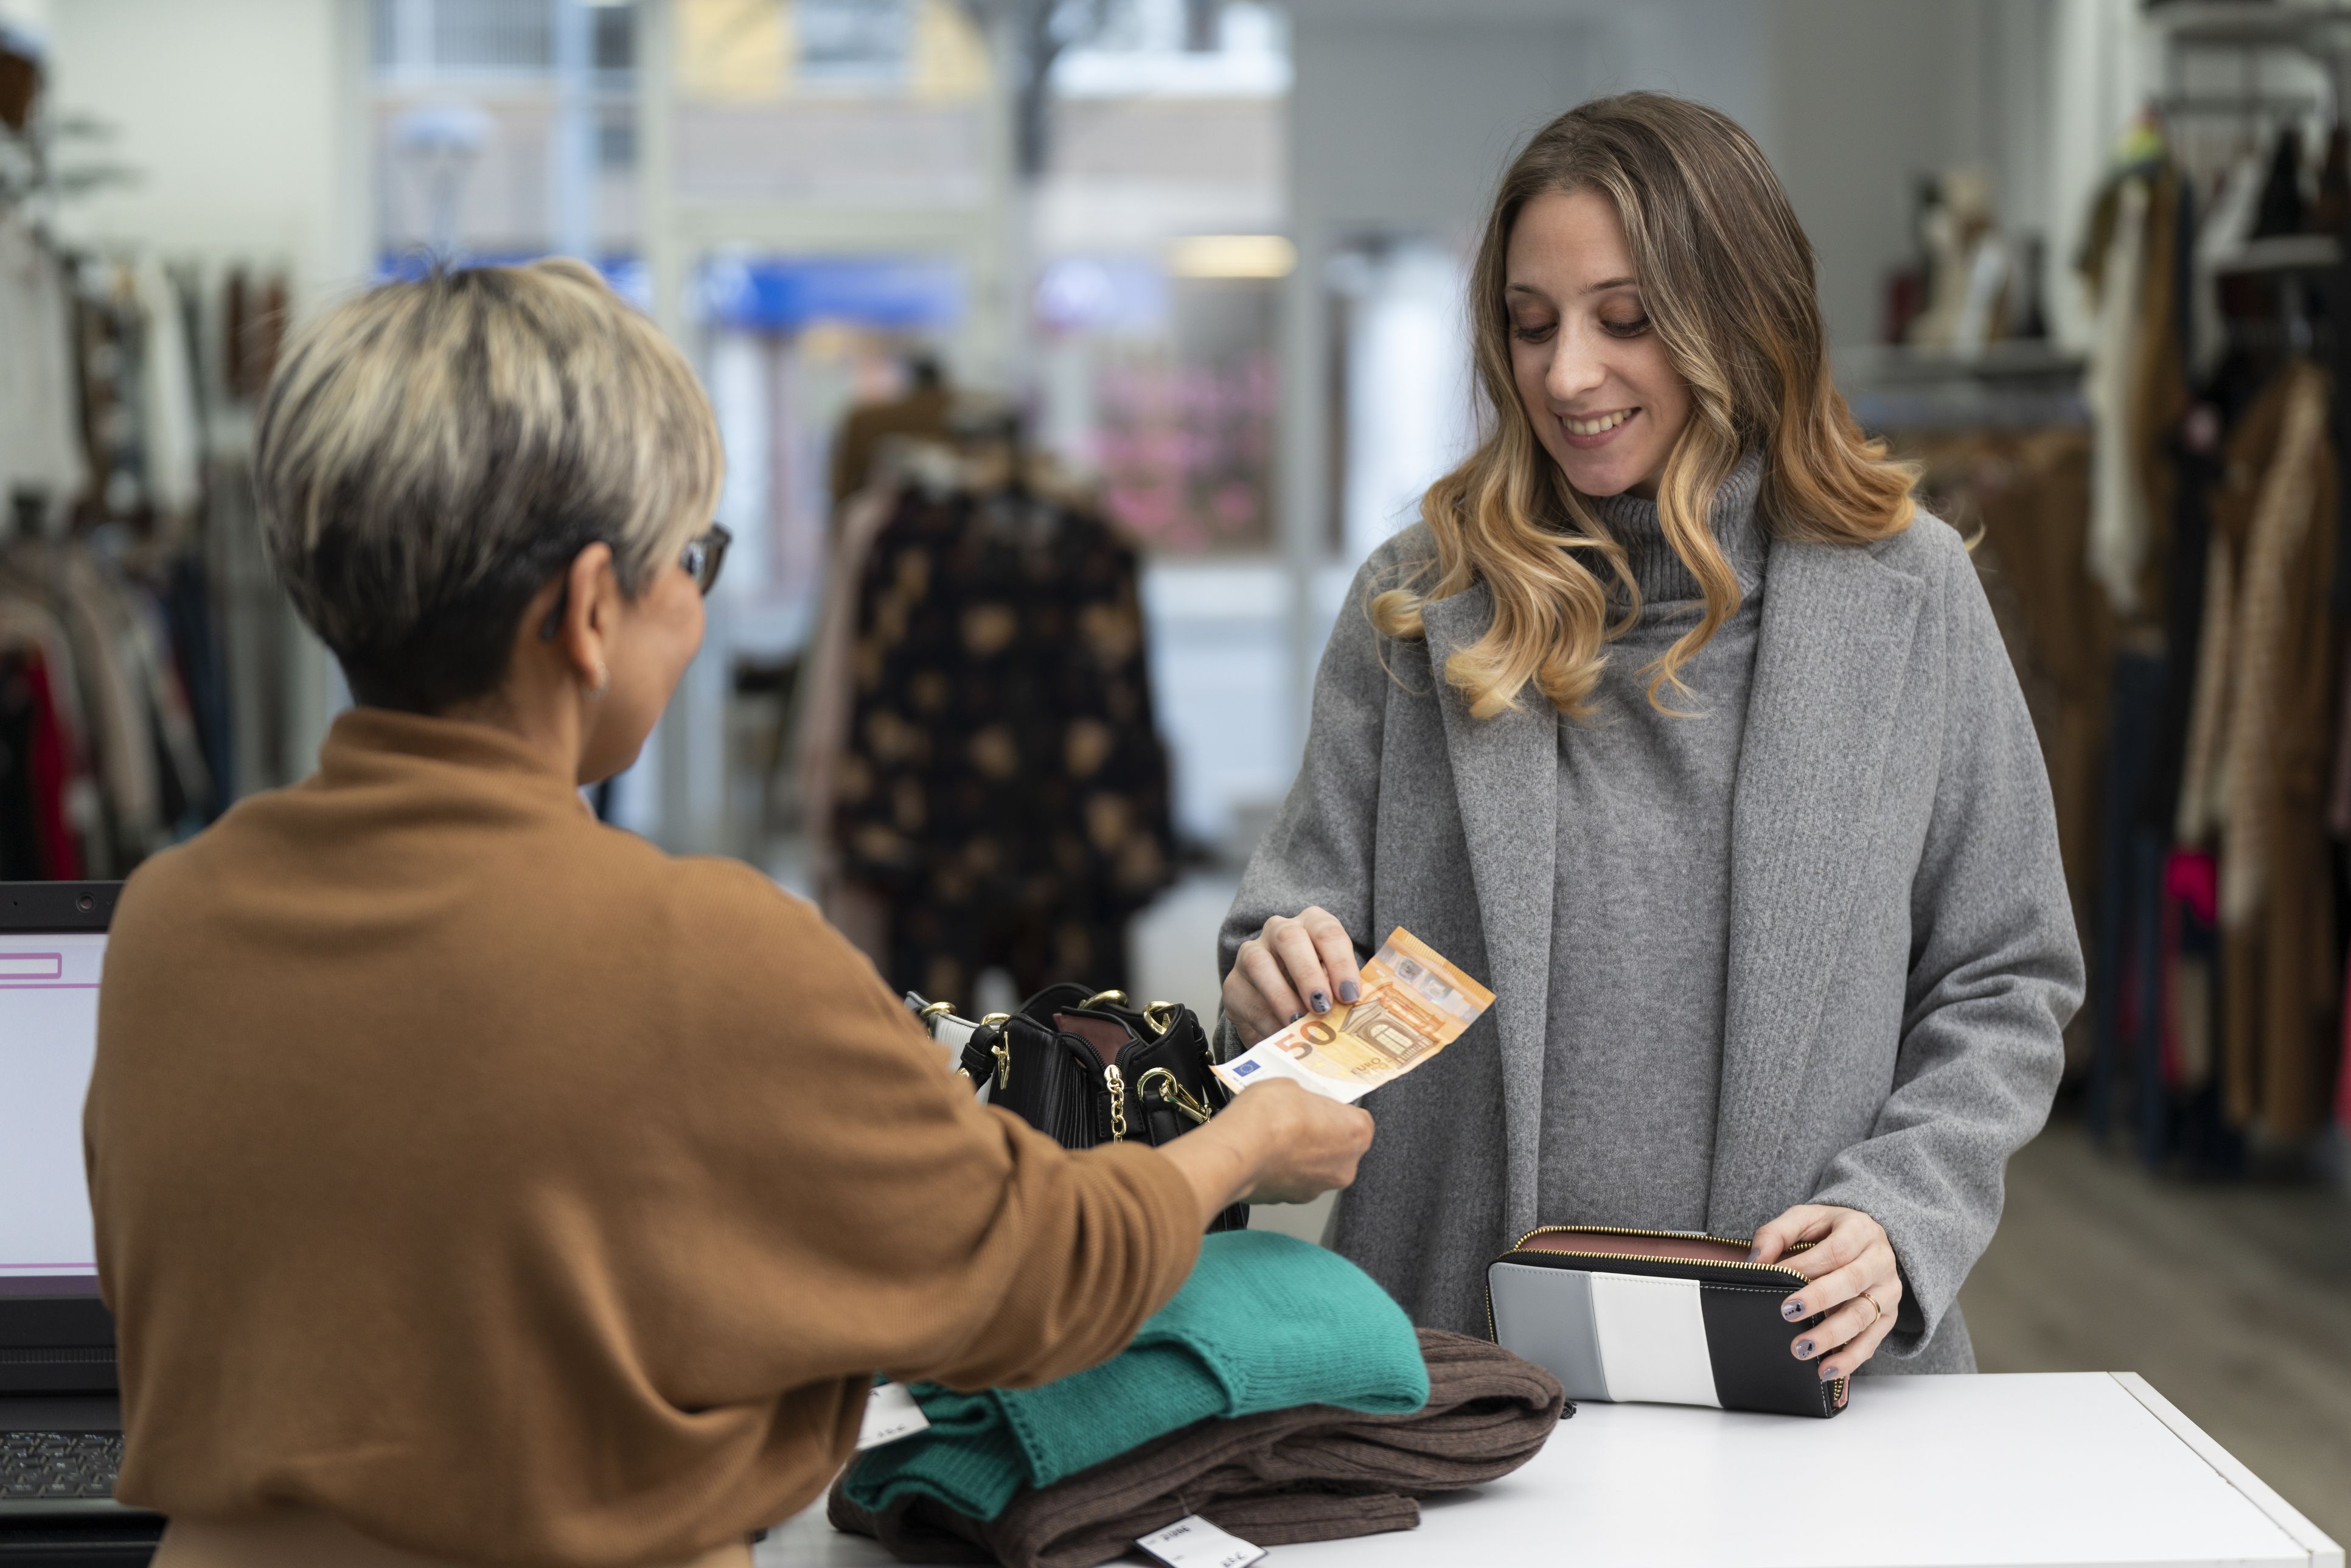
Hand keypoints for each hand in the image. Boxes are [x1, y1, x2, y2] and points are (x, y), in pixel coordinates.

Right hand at [1153, 1079, 1373, 1225]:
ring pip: (1316, 1168)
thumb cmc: (1270, 1116)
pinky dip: (1284, 1171)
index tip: (1319, 1107)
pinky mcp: (1293, 1200)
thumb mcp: (1291, 1087)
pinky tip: (1265, 1156)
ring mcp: (1320, 1188)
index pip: (1358, 1121)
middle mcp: (1345, 1166)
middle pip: (1339, 1148)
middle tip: (1296, 1121)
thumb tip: (1300, 1106)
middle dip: (1321, 1136)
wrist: (1238, 1152)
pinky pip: (1294, 1181)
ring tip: (1275, 1139)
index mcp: (1356, 1133)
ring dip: (1302, 1156)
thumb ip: (1306, 1101)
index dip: (1336, 1113)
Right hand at [1223, 907, 1362, 1044]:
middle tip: (1323, 1007)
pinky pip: (1247, 998)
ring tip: (1298, 1023)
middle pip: (1290, 938)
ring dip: (1282, 997)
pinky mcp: (1234, 982)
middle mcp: (1279, 930)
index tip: (1349, 995)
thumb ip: (1341, 991)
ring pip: (1260, 964)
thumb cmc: (1314, 990)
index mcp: (1312, 924)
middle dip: (1308, 974)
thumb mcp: (1333, 985)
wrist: (1275, 1006)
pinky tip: (1281, 1036)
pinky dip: (1266, 1021)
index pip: (1327, 932)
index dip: (1340, 963)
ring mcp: (1252, 953)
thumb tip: (1351, 1011)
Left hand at [1749, 1204, 1903, 1390]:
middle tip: (1788, 1313)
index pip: (1836, 1250)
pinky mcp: (1888, 1317)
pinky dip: (1850, 1359)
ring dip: (1832, 1336)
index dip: (1806, 1265)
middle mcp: (1880, 1261)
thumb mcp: (1805, 1219)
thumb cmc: (1832, 1230)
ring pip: (1862, 1316)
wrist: (1870, 1240)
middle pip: (1852, 1282)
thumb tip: (1755, 1261)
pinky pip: (1872, 1341)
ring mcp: (1887, 1291)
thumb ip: (1777, 1234)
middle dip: (1819, 1300)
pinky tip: (1827, 1370)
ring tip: (1803, 1349)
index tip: (1777, 1278)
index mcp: (1860, 1230)